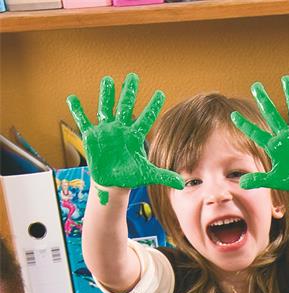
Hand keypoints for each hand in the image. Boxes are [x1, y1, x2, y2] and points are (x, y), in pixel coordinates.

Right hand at [67, 73, 183, 202]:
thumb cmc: (130, 176)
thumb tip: (182, 184)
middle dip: (129, 93)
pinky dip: (77, 111)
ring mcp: (105, 131)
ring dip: (106, 95)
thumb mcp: (147, 175)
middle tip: (133, 76)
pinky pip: (83, 121)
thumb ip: (164, 176)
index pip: (146, 119)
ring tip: (107, 79)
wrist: (112, 182)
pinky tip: (72, 98)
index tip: (161, 93)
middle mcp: (120, 130)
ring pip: (105, 109)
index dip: (152, 107)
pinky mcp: (91, 137)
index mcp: (134, 136)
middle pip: (125, 107)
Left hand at [231, 75, 288, 198]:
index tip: (233, 115)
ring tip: (286, 79)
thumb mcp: (276, 180)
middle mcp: (285, 136)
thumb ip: (259, 180)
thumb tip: (241, 183)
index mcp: (274, 146)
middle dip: (264, 100)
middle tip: (255, 86)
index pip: (256, 133)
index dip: (244, 125)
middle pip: (271, 114)